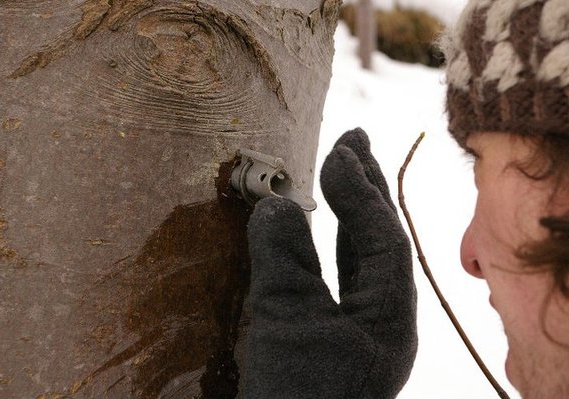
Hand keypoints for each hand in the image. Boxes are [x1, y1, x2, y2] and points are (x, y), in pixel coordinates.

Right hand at [243, 128, 416, 398]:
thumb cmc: (298, 398)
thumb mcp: (290, 326)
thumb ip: (285, 263)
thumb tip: (276, 205)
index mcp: (388, 315)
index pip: (380, 236)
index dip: (360, 190)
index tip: (340, 148)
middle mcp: (381, 320)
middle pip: (379, 241)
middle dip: (366, 190)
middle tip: (354, 141)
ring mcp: (357, 331)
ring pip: (358, 260)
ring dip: (348, 216)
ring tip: (340, 174)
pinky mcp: (329, 340)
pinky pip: (336, 279)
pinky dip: (326, 248)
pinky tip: (315, 234)